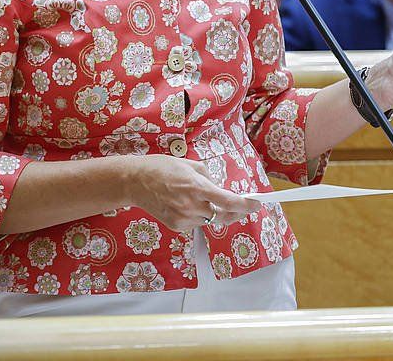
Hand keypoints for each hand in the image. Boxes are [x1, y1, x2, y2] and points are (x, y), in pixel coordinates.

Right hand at [124, 155, 259, 232]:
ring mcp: (183, 219)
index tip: (256, 203)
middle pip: (224, 216)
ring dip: (216, 212)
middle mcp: (191, 206)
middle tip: (245, 206)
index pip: (228, 201)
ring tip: (206, 199)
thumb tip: (221, 190)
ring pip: (210, 220)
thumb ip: (210, 179)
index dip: (246, 205)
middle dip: (238, 212)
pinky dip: (200, 215)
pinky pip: (197, 223)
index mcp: (197, 187)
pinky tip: (190, 205)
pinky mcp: (176, 226)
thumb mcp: (192, 166)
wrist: (136, 182)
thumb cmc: (163, 168)